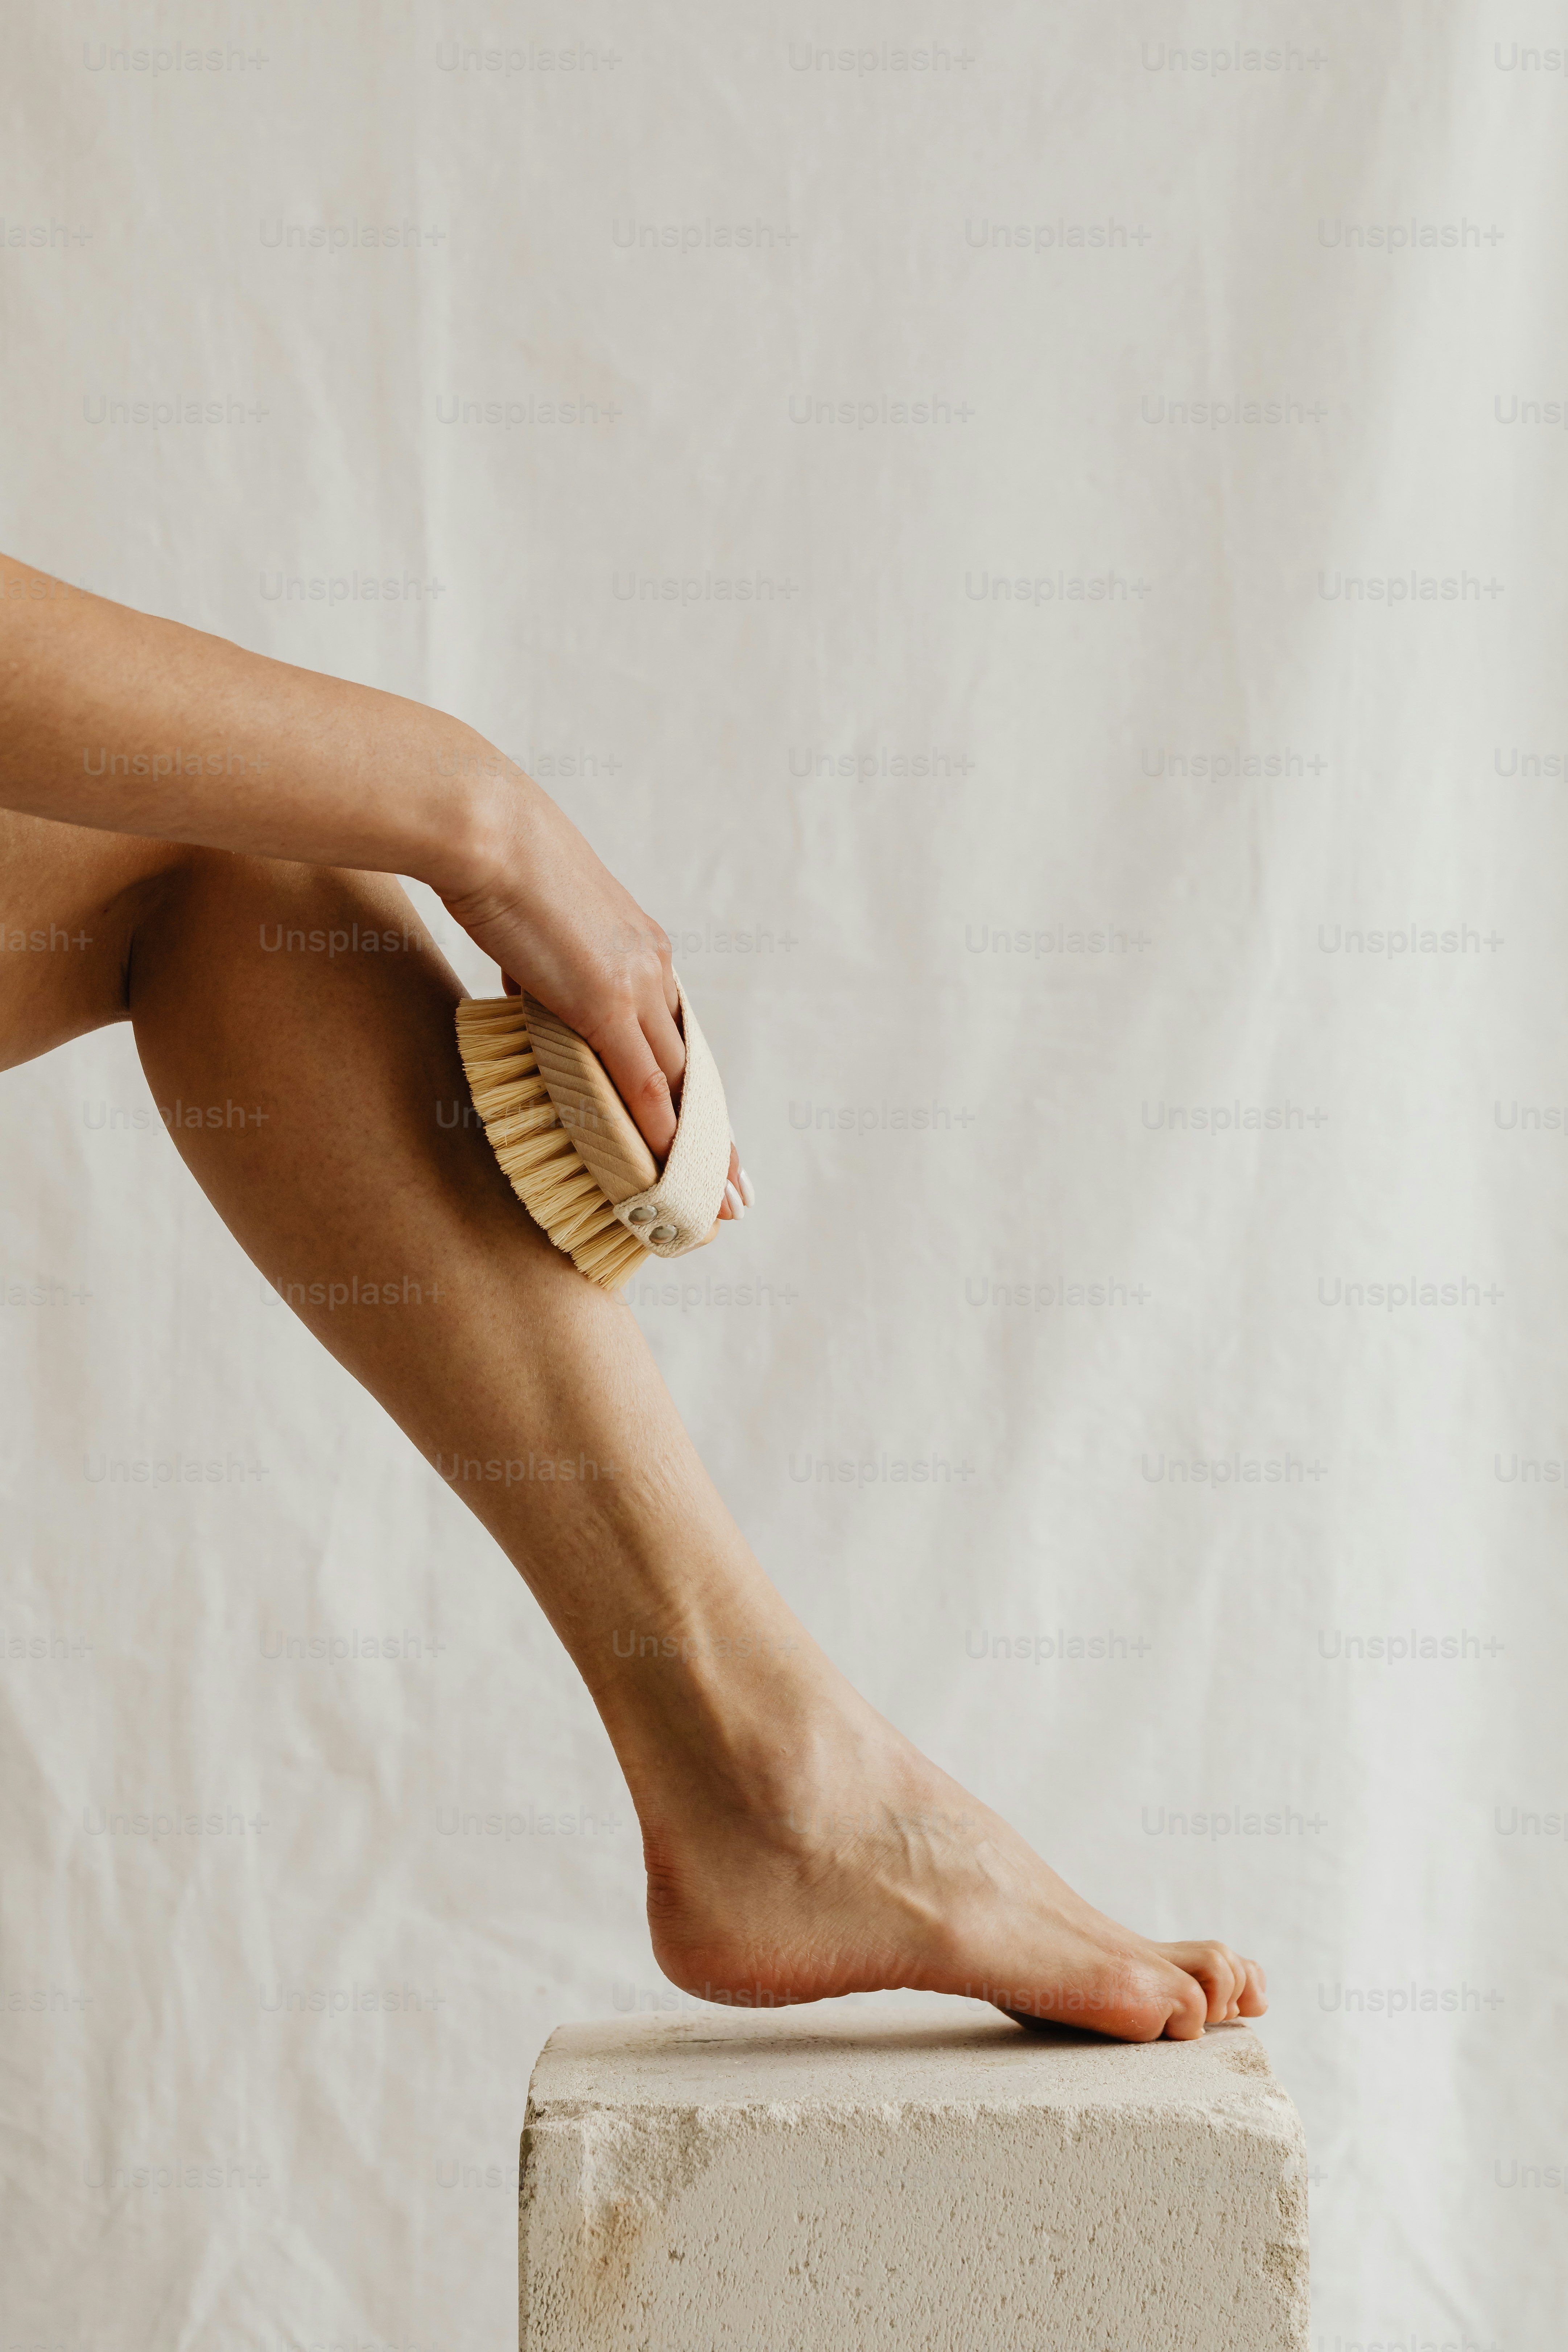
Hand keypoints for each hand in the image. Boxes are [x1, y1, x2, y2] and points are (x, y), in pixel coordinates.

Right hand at [439, 769, 749, 1218]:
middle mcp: (652, 968)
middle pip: (696, 1067)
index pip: (681, 1035)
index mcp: (641, 949)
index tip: (712, 1132)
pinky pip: (640, 1081)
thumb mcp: (536, 929)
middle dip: (717, 1133)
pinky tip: (669, 1169)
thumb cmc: (496, 864)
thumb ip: (548, 972)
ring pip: (679, 1083)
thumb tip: (536, 997)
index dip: (696, 1090)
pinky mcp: (604, 1001)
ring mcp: (634, 985)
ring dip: (700, 1146)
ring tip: (719, 1199)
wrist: (485, 828)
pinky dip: (657, 1129)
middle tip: (738, 1188)